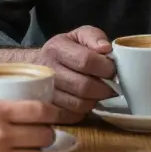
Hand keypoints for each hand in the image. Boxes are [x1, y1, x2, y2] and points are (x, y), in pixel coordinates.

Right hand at [0, 25, 116, 122]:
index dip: (105, 68)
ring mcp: (44, 91)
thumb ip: (94, 37)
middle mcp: (47, 69)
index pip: (86, 61)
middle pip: (83, 86)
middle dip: (103, 88)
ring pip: (78, 104)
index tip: (113, 70)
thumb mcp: (79, 36)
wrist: (37, 65)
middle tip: (110, 86)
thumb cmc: (65, 50)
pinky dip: (83, 111)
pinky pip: (71, 115)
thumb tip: (105, 49)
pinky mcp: (46, 107)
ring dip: (94, 100)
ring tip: (97, 93)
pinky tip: (85, 101)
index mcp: (56, 48)